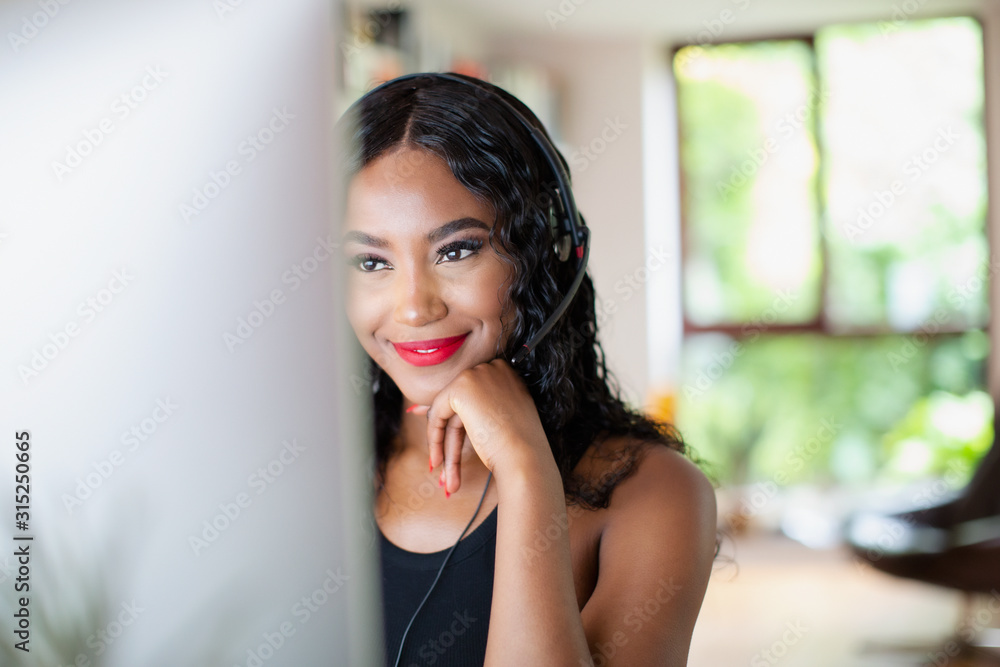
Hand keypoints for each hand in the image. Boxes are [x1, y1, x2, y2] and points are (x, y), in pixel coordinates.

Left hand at [408, 359, 552, 495]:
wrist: (525, 457)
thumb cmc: (519, 447)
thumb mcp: (496, 421)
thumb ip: (473, 410)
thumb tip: (423, 408)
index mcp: (507, 374)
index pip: (472, 395)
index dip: (456, 420)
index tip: (443, 439)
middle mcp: (493, 368)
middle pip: (460, 405)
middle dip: (446, 436)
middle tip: (441, 465)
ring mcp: (477, 375)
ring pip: (448, 411)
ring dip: (444, 446)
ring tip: (445, 478)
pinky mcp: (462, 387)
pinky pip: (437, 412)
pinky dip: (435, 437)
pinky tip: (438, 461)